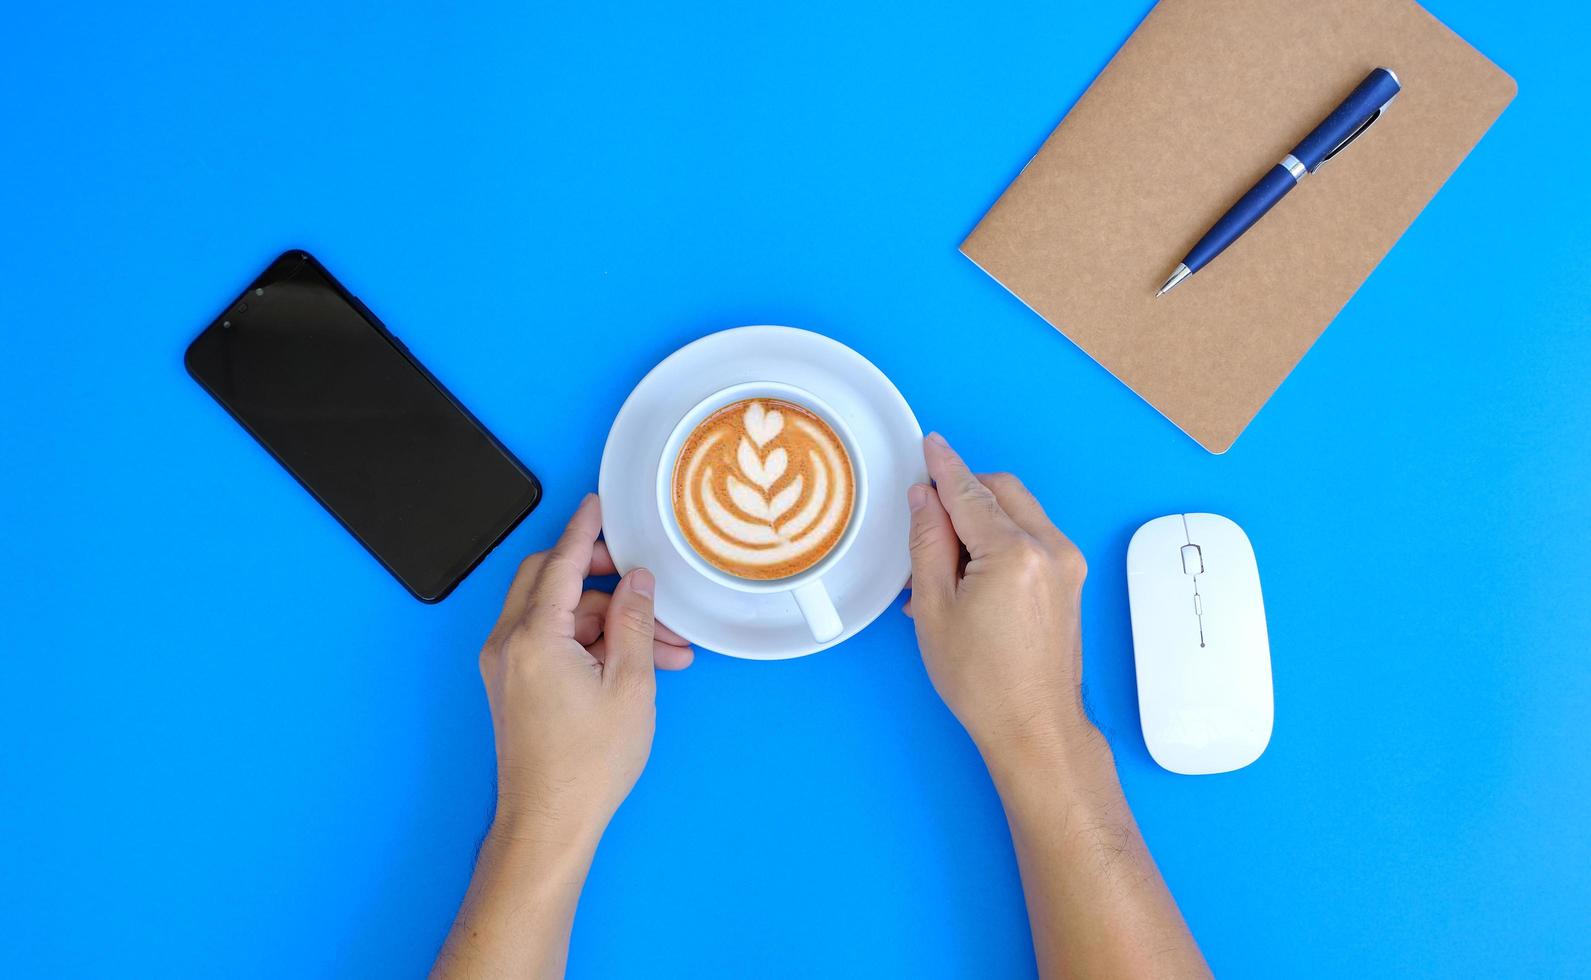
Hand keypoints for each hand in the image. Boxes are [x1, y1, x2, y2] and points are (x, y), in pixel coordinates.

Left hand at [477, 494, 692, 845]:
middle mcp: (508, 643)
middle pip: (550, 579)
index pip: (561, 563)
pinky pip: (550, 640)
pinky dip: (590, 642)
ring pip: (558, 613)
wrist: (549, 822)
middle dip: (599, 574)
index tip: (598, 505)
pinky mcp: (513, 684)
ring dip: (608, 619)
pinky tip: (636, 661)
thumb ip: (634, 622)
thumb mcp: (630, 684)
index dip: (585, 531)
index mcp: (534, 637)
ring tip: (665, 648)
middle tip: (641, 579)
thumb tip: (637, 581)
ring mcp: (506, 664)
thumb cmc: (587, 765)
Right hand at [904, 433, 1095, 758]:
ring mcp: (1067, 563)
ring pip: (1019, 511)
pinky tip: (970, 573)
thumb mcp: (934, 608)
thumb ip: (928, 543)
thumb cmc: (984, 681)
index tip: (929, 444)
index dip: (943, 467)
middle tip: (927, 515)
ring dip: (982, 517)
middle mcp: (1051, 549)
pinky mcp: (1071, 579)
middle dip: (964, 490)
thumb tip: (925, 500)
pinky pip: (1032, 537)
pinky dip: (1000, 539)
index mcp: (1015, 553)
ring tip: (944, 562)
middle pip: (1002, 490)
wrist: (1035, 726)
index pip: (970, 492)